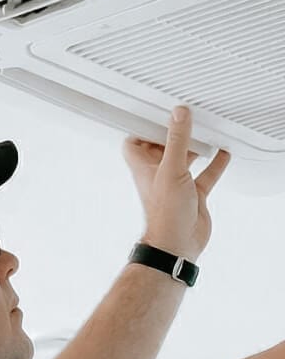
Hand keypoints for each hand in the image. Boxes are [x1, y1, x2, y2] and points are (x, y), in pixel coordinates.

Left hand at [124, 105, 229, 261]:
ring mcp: (175, 185)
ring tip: (203, 132)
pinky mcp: (193, 196)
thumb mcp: (172, 169)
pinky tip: (222, 154)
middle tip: (182, 120)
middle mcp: (158, 175)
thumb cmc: (165, 213)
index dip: (143, 129)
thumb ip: (176, 140)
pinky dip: (214, 164)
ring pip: (184, 160)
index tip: (157, 114)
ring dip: (192, 148)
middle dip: (170, 135)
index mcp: (144, 168)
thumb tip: (178, 115)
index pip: (135, 143)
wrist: (177, 243)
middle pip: (160, 149)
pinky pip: (204, 175)